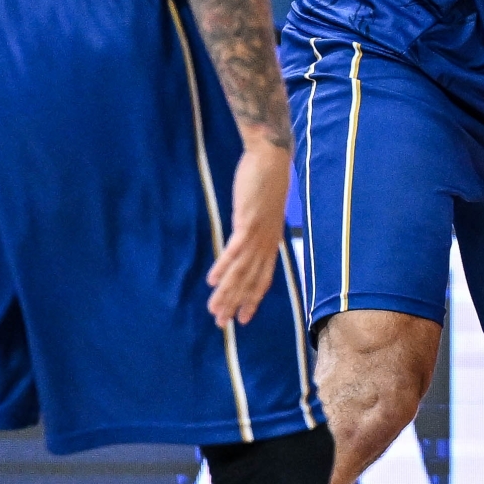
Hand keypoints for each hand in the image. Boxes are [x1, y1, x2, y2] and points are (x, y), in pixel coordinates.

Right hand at [205, 139, 288, 327]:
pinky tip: (212, 281)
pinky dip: (223, 267)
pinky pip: (234, 250)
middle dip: (236, 305)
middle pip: (251, 281)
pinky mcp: (248, 222)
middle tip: (223, 325)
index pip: (264, 279)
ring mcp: (258, 234)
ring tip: (214, 311)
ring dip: (227, 293)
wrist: (271, 158)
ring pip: (241, 271)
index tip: (244, 319)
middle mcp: (267, 243)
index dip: (253, 300)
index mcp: (271, 242)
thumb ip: (254, 227)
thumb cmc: (266, 181)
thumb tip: (246, 236)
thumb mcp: (262, 210)